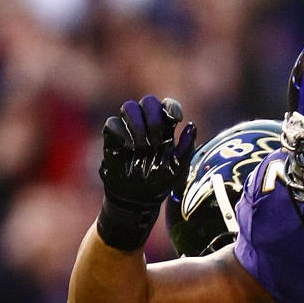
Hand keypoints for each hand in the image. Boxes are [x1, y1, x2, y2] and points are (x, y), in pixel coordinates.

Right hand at [96, 95, 195, 250]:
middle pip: (148, 102)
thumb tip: (191, 125)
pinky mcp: (113, 137)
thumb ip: (186, 148)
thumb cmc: (160, 183)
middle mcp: (146, 124)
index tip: (175, 118)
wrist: (137, 200)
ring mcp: (128, 129)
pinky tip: (129, 147)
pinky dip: (122, 132)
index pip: (167, 106)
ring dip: (137, 124)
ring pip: (129, 107)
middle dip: (154, 119)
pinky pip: (113, 123)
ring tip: (141, 146)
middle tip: (156, 142)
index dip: (170, 107)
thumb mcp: (178, 170)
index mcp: (164, 128)